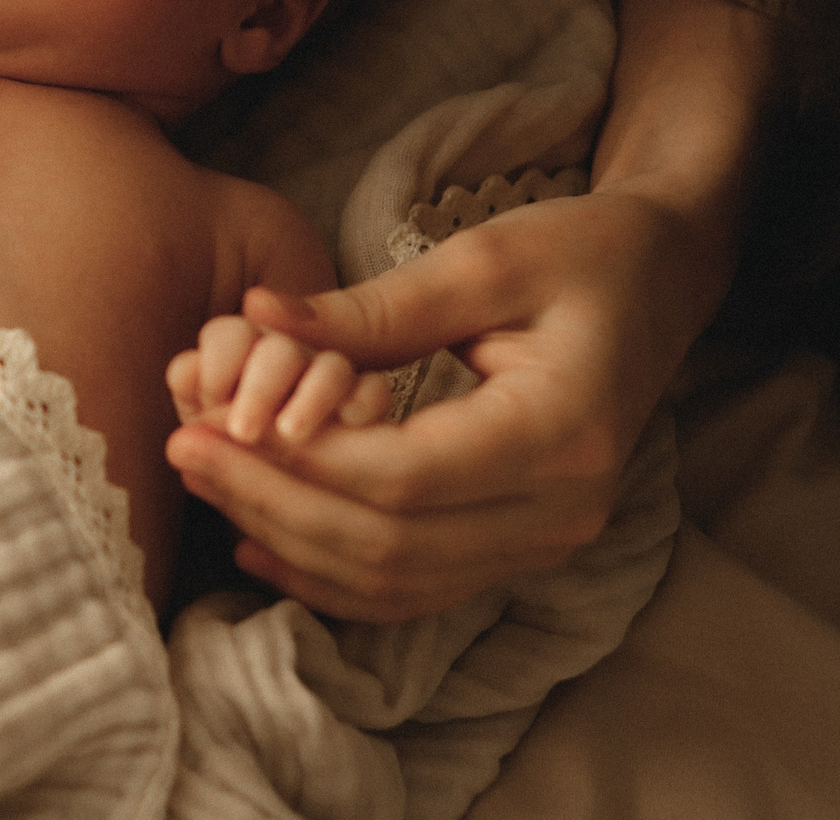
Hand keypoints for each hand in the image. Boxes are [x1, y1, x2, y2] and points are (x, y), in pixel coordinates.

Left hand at [164, 187, 704, 622]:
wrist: (660, 280)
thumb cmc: (580, 252)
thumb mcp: (484, 258)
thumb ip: (374, 305)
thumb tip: (258, 314)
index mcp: (562, 432)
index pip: (404, 480)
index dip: (297, 464)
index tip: (208, 424)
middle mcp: (565, 508)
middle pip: (390, 545)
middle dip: (272, 504)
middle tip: (180, 450)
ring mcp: (548, 540)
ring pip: (396, 582)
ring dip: (290, 542)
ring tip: (204, 480)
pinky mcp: (521, 544)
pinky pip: (416, 587)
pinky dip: (332, 575)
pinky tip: (258, 539)